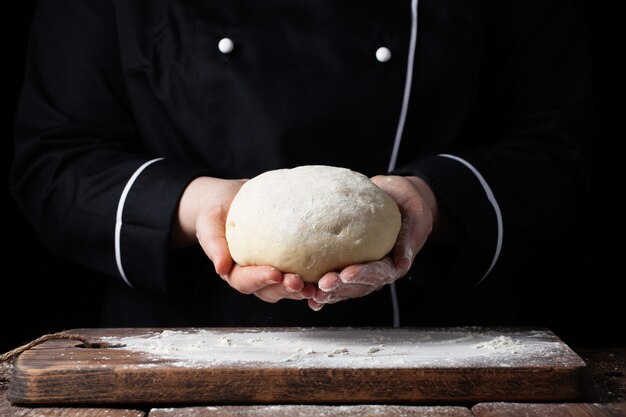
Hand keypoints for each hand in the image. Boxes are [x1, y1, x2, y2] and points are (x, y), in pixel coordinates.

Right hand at [172, 177, 315, 302]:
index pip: (244, 282)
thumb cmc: (217, 210)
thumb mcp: (209, 221)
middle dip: (285, 289)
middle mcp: (254, 276)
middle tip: (300, 282)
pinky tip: (329, 273)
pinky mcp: (288, 263)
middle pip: (269, 291)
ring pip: (287, 289)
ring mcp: (272, 272)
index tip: (274, 273)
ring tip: (317, 284)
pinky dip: (314, 278)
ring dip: (302, 290)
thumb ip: (213, 243)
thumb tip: (220, 268)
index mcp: (233, 271)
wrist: (232, 198)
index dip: (259, 280)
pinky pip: (301, 274)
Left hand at [308, 175, 437, 310]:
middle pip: (358, 286)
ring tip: (309, 292)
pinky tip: (304, 290)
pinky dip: (319, 286)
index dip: (363, 275)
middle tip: (322, 285)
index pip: (379, 273)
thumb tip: (403, 261)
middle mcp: (377, 272)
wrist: (398, 198)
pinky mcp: (349, 264)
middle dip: (340, 288)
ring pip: (344, 288)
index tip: (346, 274)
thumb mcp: (416, 215)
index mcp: (395, 264)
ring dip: (327, 292)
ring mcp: (362, 271)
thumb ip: (409, 236)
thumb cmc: (408, 204)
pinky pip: (335, 278)